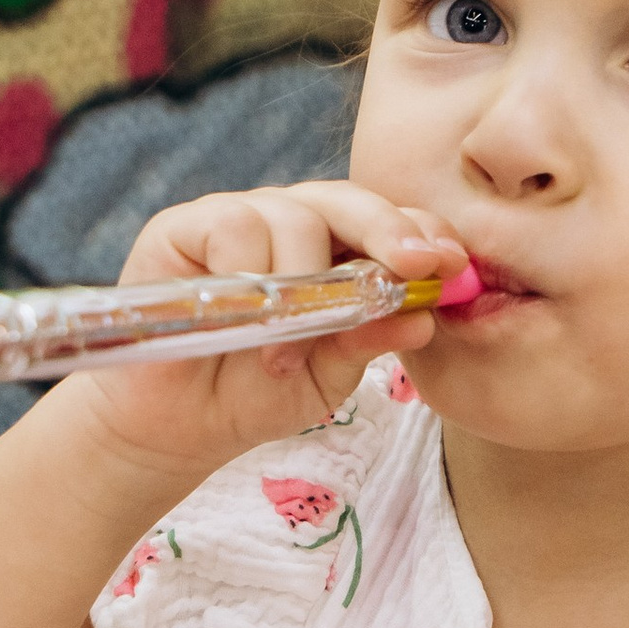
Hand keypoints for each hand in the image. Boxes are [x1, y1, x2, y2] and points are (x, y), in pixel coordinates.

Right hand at [63, 181, 467, 479]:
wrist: (176, 427)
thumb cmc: (253, 393)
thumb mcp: (327, 377)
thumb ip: (368, 343)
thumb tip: (423, 317)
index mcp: (335, 252)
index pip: (388, 224)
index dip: (421, 234)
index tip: (452, 264)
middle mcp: (290, 225)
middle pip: (348, 200)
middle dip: (387, 229)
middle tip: (415, 264)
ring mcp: (238, 220)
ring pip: (293, 215)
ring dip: (301, 286)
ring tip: (285, 354)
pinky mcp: (183, 226)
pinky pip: (234, 226)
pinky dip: (248, 275)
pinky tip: (247, 325)